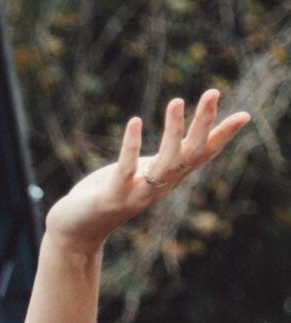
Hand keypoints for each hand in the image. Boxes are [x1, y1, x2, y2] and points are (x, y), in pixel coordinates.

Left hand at [44, 89, 250, 252]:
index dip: (223, 136)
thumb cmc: (113, 192)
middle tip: (213, 92)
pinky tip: (135, 121)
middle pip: (190, 154)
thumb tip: (183, 128)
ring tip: (176, 101)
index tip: (245, 115)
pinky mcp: (112, 197)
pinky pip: (126, 170)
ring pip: (165, 164)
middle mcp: (160, 186)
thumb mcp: (145, 170)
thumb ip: (167, 154)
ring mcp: (138, 193)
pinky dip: (131, 146)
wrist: (77, 230)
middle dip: (203, 124)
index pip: (203, 154)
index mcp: (169, 177)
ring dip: (172, 133)